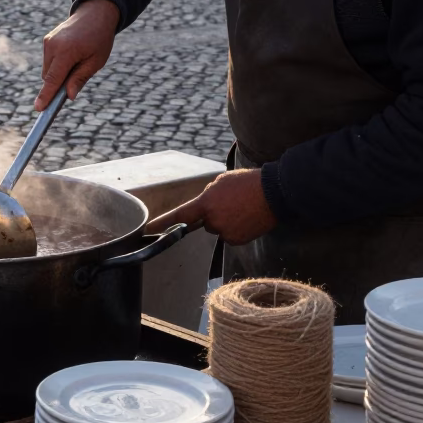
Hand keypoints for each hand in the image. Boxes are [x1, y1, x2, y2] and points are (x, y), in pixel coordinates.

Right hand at [35, 0, 119, 110]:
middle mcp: (53, 46)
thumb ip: (80, 78)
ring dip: (58, 73)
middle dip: (58, 84)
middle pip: (49, 77)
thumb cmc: (99, 38)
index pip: (53, 79)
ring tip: (77, 61)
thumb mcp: (95, 61)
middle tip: (75, 80)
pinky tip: (71, 55)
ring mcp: (48, 42)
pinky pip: (49, 61)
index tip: (39, 108)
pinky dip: (57, 64)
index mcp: (66, 51)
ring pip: (48, 70)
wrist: (94, 13)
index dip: (46, 96)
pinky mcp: (47, 40)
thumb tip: (68, 96)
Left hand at [146, 169, 276, 244]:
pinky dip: (236, 229)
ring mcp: (225, 232)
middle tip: (230, 203)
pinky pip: (230, 235)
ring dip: (226, 221)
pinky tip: (246, 218)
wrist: (273, 194)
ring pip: (218, 228)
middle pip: (205, 222)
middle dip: (213, 215)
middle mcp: (212, 221)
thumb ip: (207, 196)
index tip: (148, 229)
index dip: (163, 223)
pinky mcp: (236, 240)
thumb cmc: (246, 183)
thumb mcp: (221, 182)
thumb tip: (204, 207)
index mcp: (205, 203)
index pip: (180, 215)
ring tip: (241, 208)